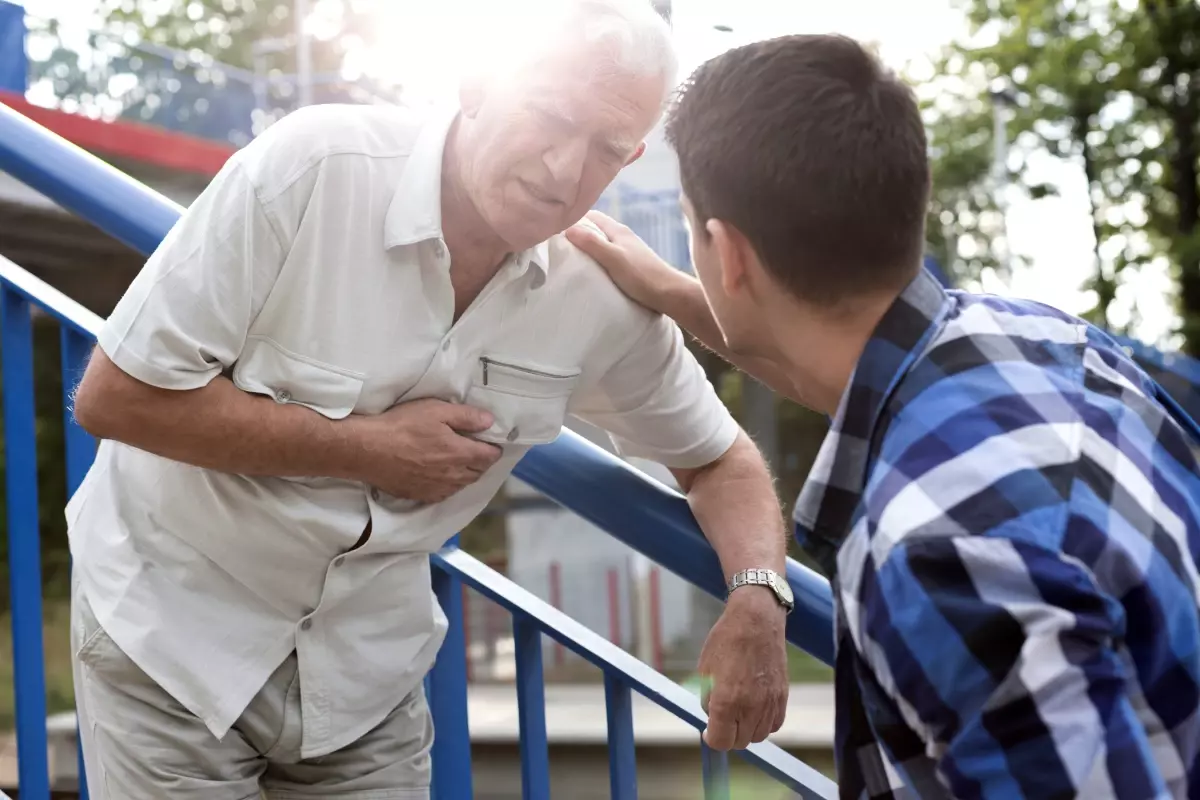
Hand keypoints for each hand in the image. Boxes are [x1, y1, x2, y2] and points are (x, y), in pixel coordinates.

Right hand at [347, 398, 502, 503]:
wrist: (368, 449)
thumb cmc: (402, 426)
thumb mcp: (436, 411)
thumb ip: (466, 417)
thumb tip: (490, 421)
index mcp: (459, 453)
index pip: (489, 456)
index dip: (493, 448)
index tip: (490, 442)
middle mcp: (453, 475)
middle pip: (478, 473)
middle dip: (481, 462)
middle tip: (476, 450)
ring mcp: (437, 488)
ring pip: (462, 485)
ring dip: (466, 474)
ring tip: (460, 462)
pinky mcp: (420, 496)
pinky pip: (444, 494)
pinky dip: (449, 486)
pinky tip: (442, 477)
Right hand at [565, 210, 683, 311]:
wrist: (670, 295)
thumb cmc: (642, 277)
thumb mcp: (614, 259)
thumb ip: (592, 243)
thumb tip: (568, 228)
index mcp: (618, 231)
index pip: (591, 215)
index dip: (574, 217)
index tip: (555, 224)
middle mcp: (623, 237)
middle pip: (595, 228)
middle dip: (578, 231)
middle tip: (556, 241)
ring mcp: (628, 251)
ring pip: (601, 243)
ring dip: (587, 246)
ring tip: (569, 255)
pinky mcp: (630, 265)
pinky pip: (608, 256)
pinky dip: (596, 258)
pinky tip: (590, 269)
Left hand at [696, 587, 788, 750]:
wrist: (756, 621)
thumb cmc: (726, 641)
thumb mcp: (705, 670)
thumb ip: (708, 700)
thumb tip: (711, 718)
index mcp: (726, 702)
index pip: (720, 742)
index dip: (711, 738)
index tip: (708, 731)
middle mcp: (750, 708)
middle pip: (739, 742)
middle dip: (728, 735)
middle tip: (722, 719)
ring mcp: (769, 703)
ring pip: (758, 736)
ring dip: (746, 730)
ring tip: (738, 712)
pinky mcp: (782, 696)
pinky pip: (774, 724)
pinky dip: (764, 723)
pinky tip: (755, 709)